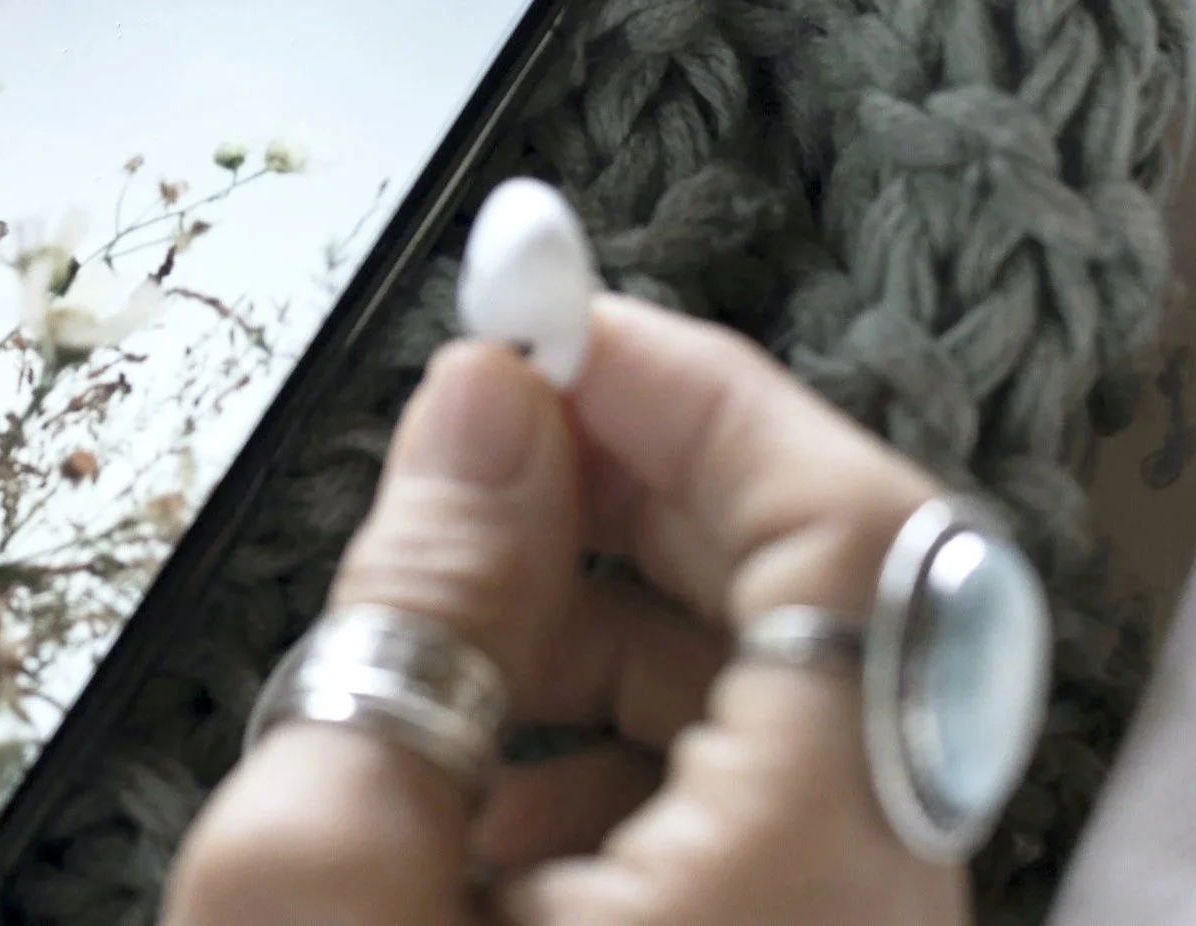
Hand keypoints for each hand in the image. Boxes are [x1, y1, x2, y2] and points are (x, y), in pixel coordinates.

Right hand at [164, 295, 966, 925]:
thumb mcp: (320, 881)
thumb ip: (422, 619)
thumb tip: (486, 406)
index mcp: (802, 890)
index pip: (854, 544)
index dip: (705, 397)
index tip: (554, 329)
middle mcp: (875, 921)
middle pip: (833, 610)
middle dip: (646, 493)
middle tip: (480, 445)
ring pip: (788, 714)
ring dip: (617, 625)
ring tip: (441, 644)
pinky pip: (754, 819)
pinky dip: (625, 753)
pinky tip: (477, 793)